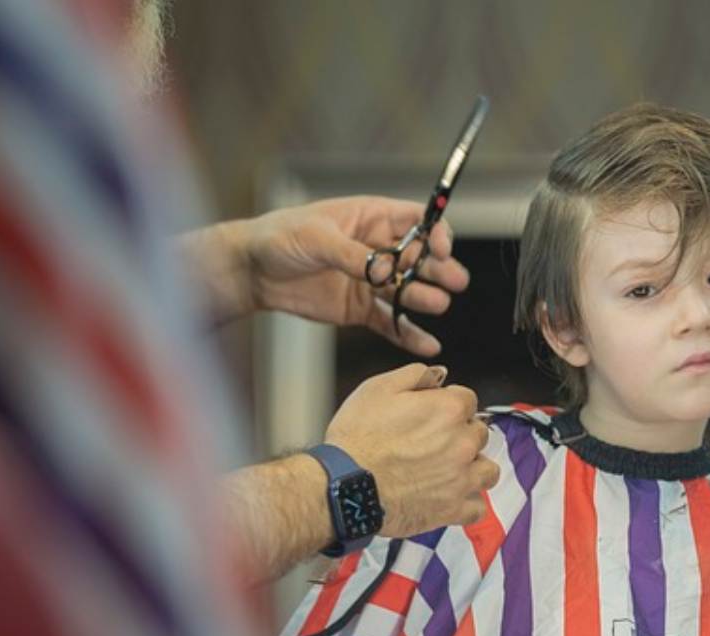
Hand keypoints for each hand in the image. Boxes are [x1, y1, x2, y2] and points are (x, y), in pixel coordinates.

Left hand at [181, 196, 469, 356]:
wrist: (253, 271)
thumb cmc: (280, 238)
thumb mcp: (316, 238)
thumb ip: (353, 255)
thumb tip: (385, 270)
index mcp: (371, 218)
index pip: (416, 221)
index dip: (434, 232)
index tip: (440, 249)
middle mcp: (377, 248)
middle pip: (419, 257)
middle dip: (439, 268)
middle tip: (455, 280)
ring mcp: (370, 280)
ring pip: (407, 290)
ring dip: (425, 297)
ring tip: (439, 305)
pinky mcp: (360, 308)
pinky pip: (390, 321)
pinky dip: (408, 333)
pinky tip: (428, 343)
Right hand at [324, 363, 499, 536]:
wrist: (345, 487)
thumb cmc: (356, 440)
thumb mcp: (377, 389)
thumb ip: (415, 375)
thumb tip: (438, 373)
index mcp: (448, 410)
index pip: (468, 399)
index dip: (449, 404)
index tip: (435, 413)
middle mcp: (462, 443)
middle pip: (479, 433)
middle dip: (461, 434)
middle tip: (435, 442)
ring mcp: (461, 479)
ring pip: (487, 470)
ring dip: (474, 467)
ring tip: (451, 469)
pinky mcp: (452, 509)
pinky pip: (477, 507)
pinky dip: (468, 503)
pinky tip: (451, 496)